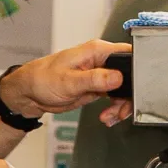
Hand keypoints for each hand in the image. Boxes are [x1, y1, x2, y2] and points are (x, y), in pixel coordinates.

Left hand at [0, 41, 128, 119]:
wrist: (30, 94)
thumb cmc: (42, 79)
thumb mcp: (69, 81)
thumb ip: (95, 79)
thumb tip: (117, 77)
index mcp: (97, 51)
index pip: (128, 54)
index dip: (137, 69)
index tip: (137, 88)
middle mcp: (101, 61)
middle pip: (130, 74)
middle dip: (129, 95)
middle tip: (122, 109)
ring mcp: (101, 74)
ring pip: (124, 88)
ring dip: (122, 105)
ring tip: (112, 116)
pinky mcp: (98, 87)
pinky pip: (115, 97)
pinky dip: (115, 109)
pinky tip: (107, 116)